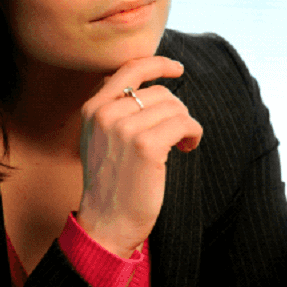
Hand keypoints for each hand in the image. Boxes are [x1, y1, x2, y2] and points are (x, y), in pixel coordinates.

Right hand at [76, 56, 202, 256]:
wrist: (106, 223)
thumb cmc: (111, 183)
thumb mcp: (100, 139)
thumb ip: (115, 111)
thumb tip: (150, 87)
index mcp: (93, 109)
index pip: (129, 70)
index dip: (158, 64)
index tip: (177, 68)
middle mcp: (105, 113)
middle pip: (160, 92)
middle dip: (176, 110)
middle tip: (178, 134)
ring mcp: (124, 128)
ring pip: (175, 107)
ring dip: (186, 125)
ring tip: (181, 144)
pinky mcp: (146, 146)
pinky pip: (184, 123)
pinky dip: (193, 133)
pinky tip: (187, 148)